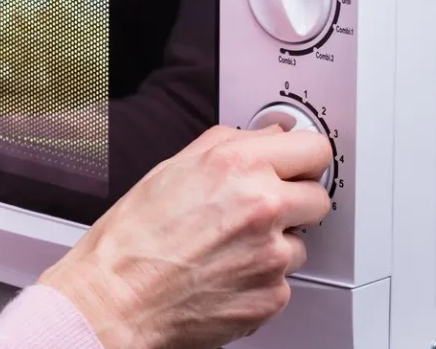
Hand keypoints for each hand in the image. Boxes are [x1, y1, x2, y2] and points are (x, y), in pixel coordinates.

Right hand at [38, 125, 332, 348]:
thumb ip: (225, 146)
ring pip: (301, 243)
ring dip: (275, 244)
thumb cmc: (130, 240)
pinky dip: (261, 279)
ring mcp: (271, 254)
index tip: (296, 166)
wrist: (116, 299)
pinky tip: (226, 274)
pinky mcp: (273, 295)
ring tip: (229, 248)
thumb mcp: (169, 169)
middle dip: (294, 201)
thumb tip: (262, 137)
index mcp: (237, 166)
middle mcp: (262, 206)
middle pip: (319, 196)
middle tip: (260, 211)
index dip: (302, 159)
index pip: (314, 149)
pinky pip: (283, 281)